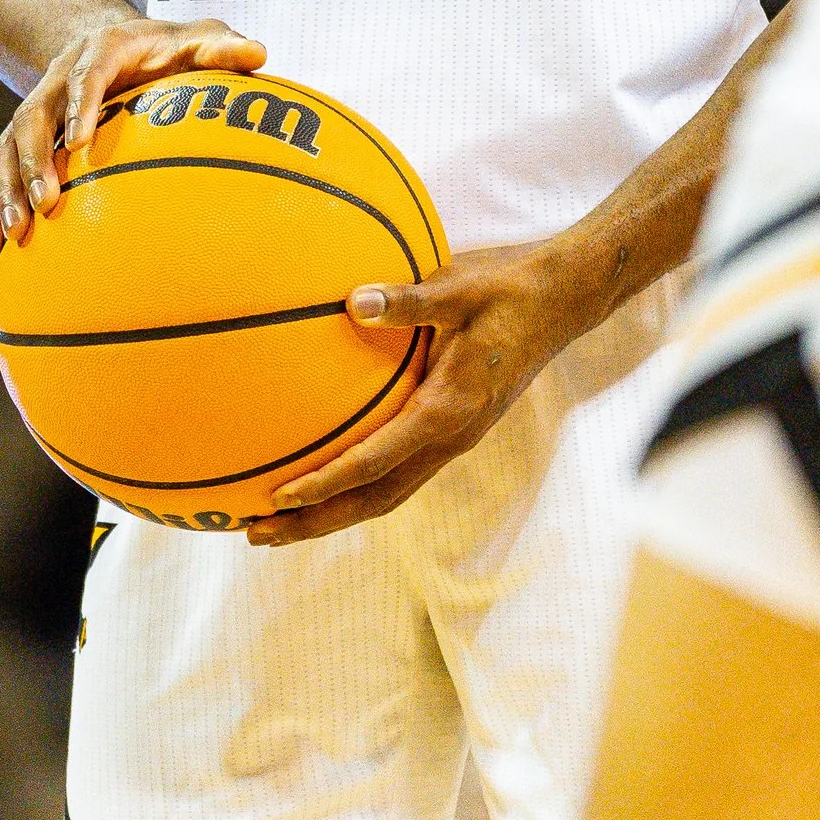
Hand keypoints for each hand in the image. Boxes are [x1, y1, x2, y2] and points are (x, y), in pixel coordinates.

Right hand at [0, 17, 266, 255]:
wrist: (109, 41)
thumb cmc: (164, 49)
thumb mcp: (195, 39)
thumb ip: (222, 48)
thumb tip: (260, 55)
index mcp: (99, 51)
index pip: (85, 76)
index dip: (79, 105)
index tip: (80, 141)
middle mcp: (58, 79)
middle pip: (33, 116)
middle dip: (34, 160)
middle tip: (46, 203)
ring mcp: (38, 109)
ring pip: (7, 147)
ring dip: (5, 189)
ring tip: (11, 235)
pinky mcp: (25, 138)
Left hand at [248, 233, 607, 542]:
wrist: (562, 301)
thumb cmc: (508, 288)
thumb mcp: (457, 286)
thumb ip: (407, 299)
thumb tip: (352, 300)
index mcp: (448, 411)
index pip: (375, 463)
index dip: (325, 484)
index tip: (278, 498)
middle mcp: (450, 437)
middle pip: (375, 500)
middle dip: (316, 522)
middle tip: (257, 533)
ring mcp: (453, 438)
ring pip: (386, 494)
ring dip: (332, 513)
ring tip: (277, 524)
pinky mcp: (452, 428)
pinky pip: (397, 471)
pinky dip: (356, 485)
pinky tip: (325, 474)